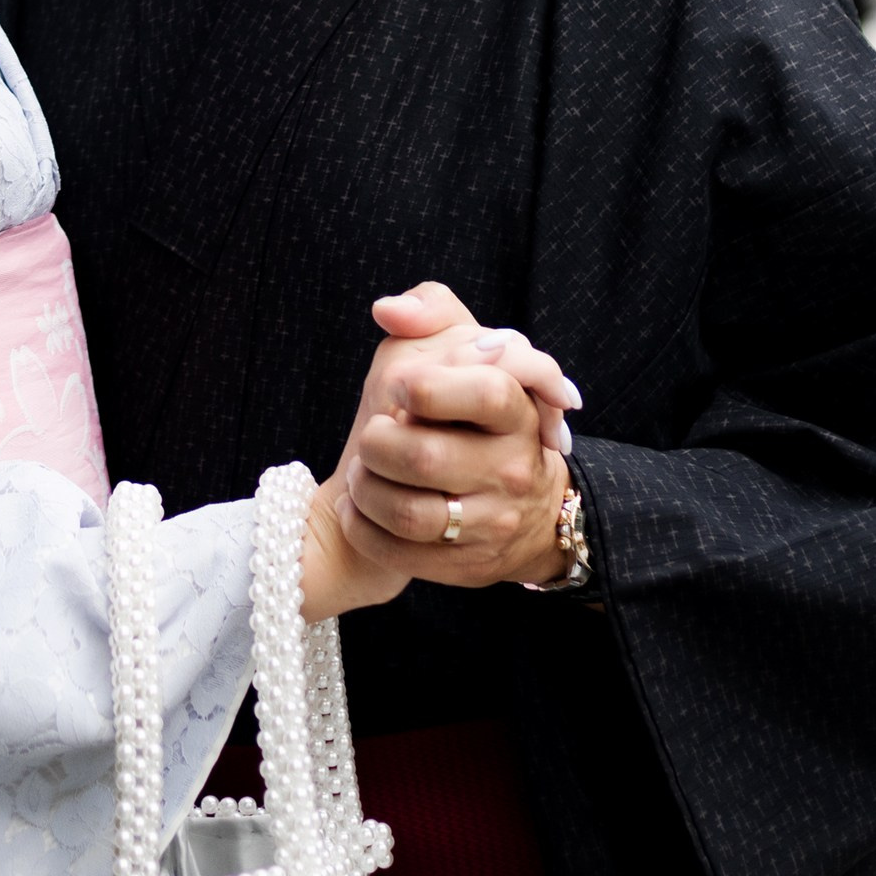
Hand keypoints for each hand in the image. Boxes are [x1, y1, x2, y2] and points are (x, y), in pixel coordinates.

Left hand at [328, 281, 580, 595]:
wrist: (513, 503)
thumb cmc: (472, 412)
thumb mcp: (464, 350)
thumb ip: (431, 309)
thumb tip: (388, 310)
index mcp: (517, 413)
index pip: (486, 391)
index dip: (429, 388)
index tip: (402, 388)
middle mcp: (512, 471)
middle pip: (425, 457)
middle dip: (379, 442)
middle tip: (373, 433)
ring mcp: (491, 524)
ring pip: (408, 512)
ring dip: (366, 488)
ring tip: (362, 470)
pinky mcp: (466, 565)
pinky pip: (398, 552)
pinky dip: (362, 526)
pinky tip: (358, 506)